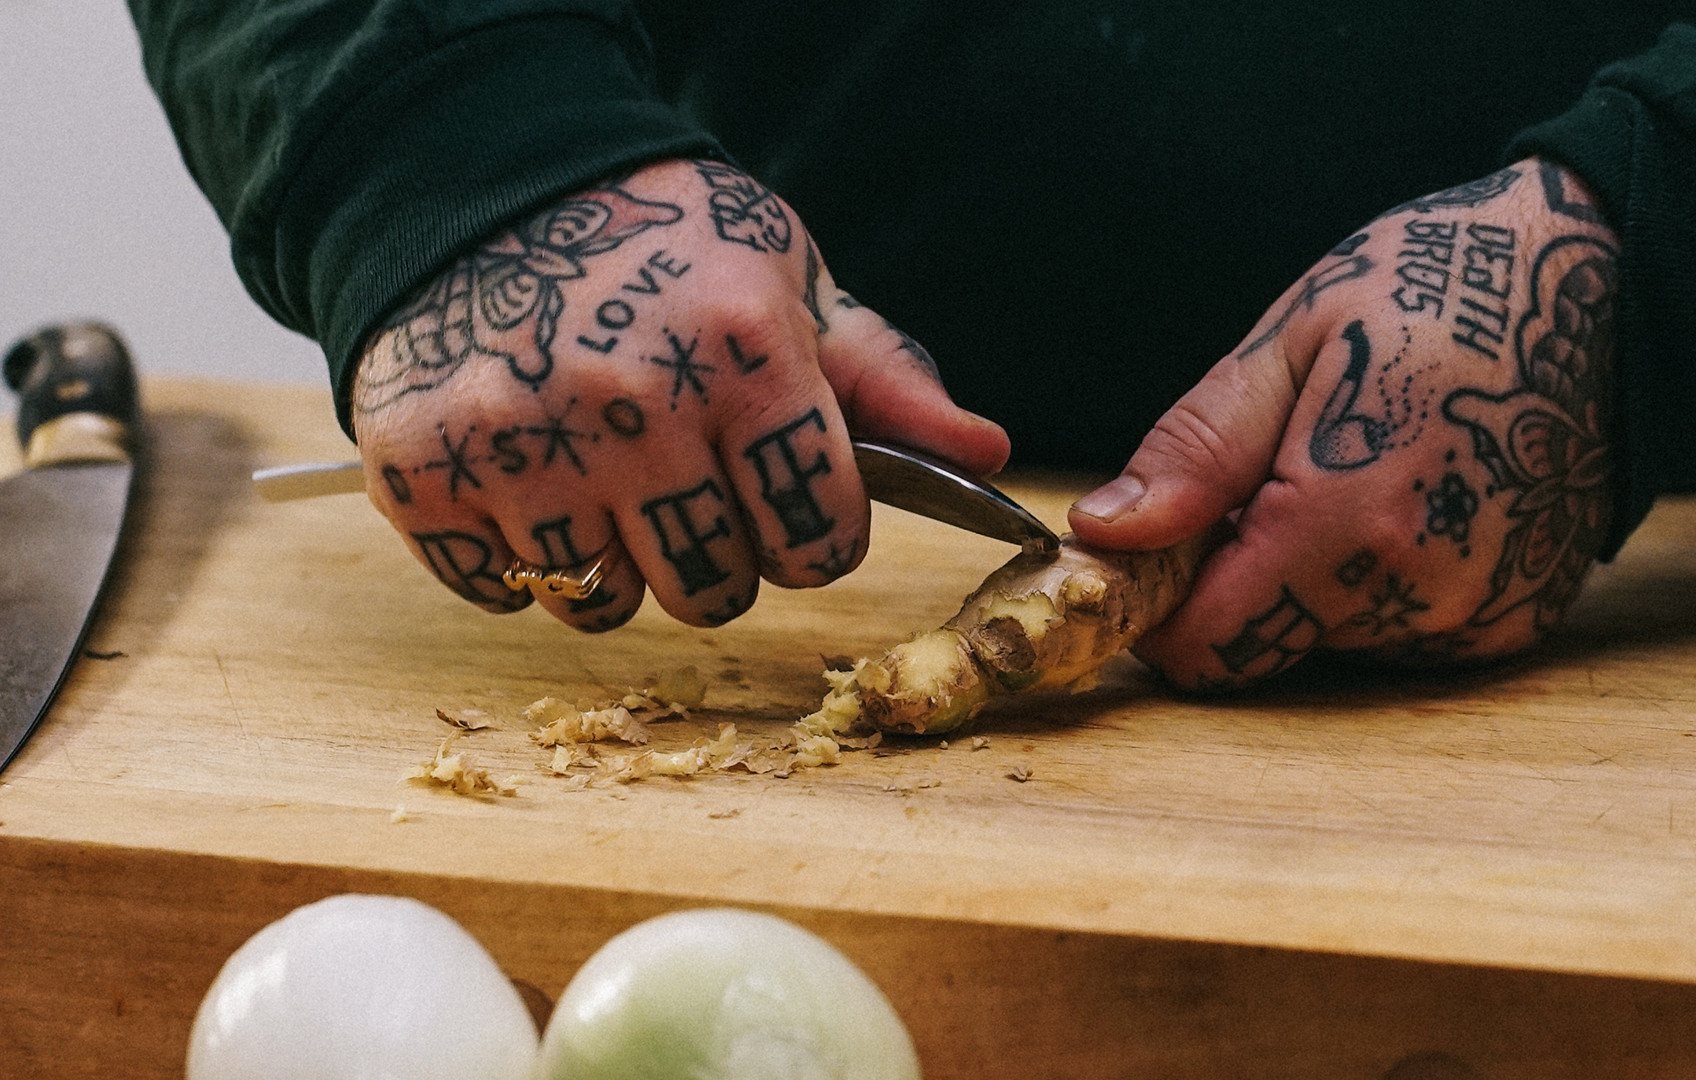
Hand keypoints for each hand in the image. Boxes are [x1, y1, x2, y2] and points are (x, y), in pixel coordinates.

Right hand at [352, 159, 1008, 629]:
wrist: (483, 174)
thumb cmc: (664, 239)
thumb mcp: (789, 279)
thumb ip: (884, 377)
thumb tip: (988, 455)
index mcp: (741, 353)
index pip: (820, 539)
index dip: (815, 530)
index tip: (790, 499)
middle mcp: (628, 405)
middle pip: (712, 592)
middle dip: (717, 553)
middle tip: (689, 482)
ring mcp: (514, 445)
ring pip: (600, 604)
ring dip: (615, 562)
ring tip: (603, 472)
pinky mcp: (419, 471)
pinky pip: (499, 588)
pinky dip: (518, 554)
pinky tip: (527, 472)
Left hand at [1068, 158, 1618, 686]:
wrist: (1617, 285)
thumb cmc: (1444, 285)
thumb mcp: (1295, 339)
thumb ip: (1198, 450)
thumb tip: (1106, 532)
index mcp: (1351, 523)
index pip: (1209, 649)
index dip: (1161, 607)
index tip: (1162, 544)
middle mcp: (1422, 594)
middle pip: (1266, 647)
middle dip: (1239, 580)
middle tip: (1274, 473)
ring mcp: (1478, 618)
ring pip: (1331, 645)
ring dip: (1312, 581)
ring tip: (1357, 467)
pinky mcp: (1515, 623)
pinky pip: (1400, 637)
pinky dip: (1377, 587)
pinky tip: (1410, 496)